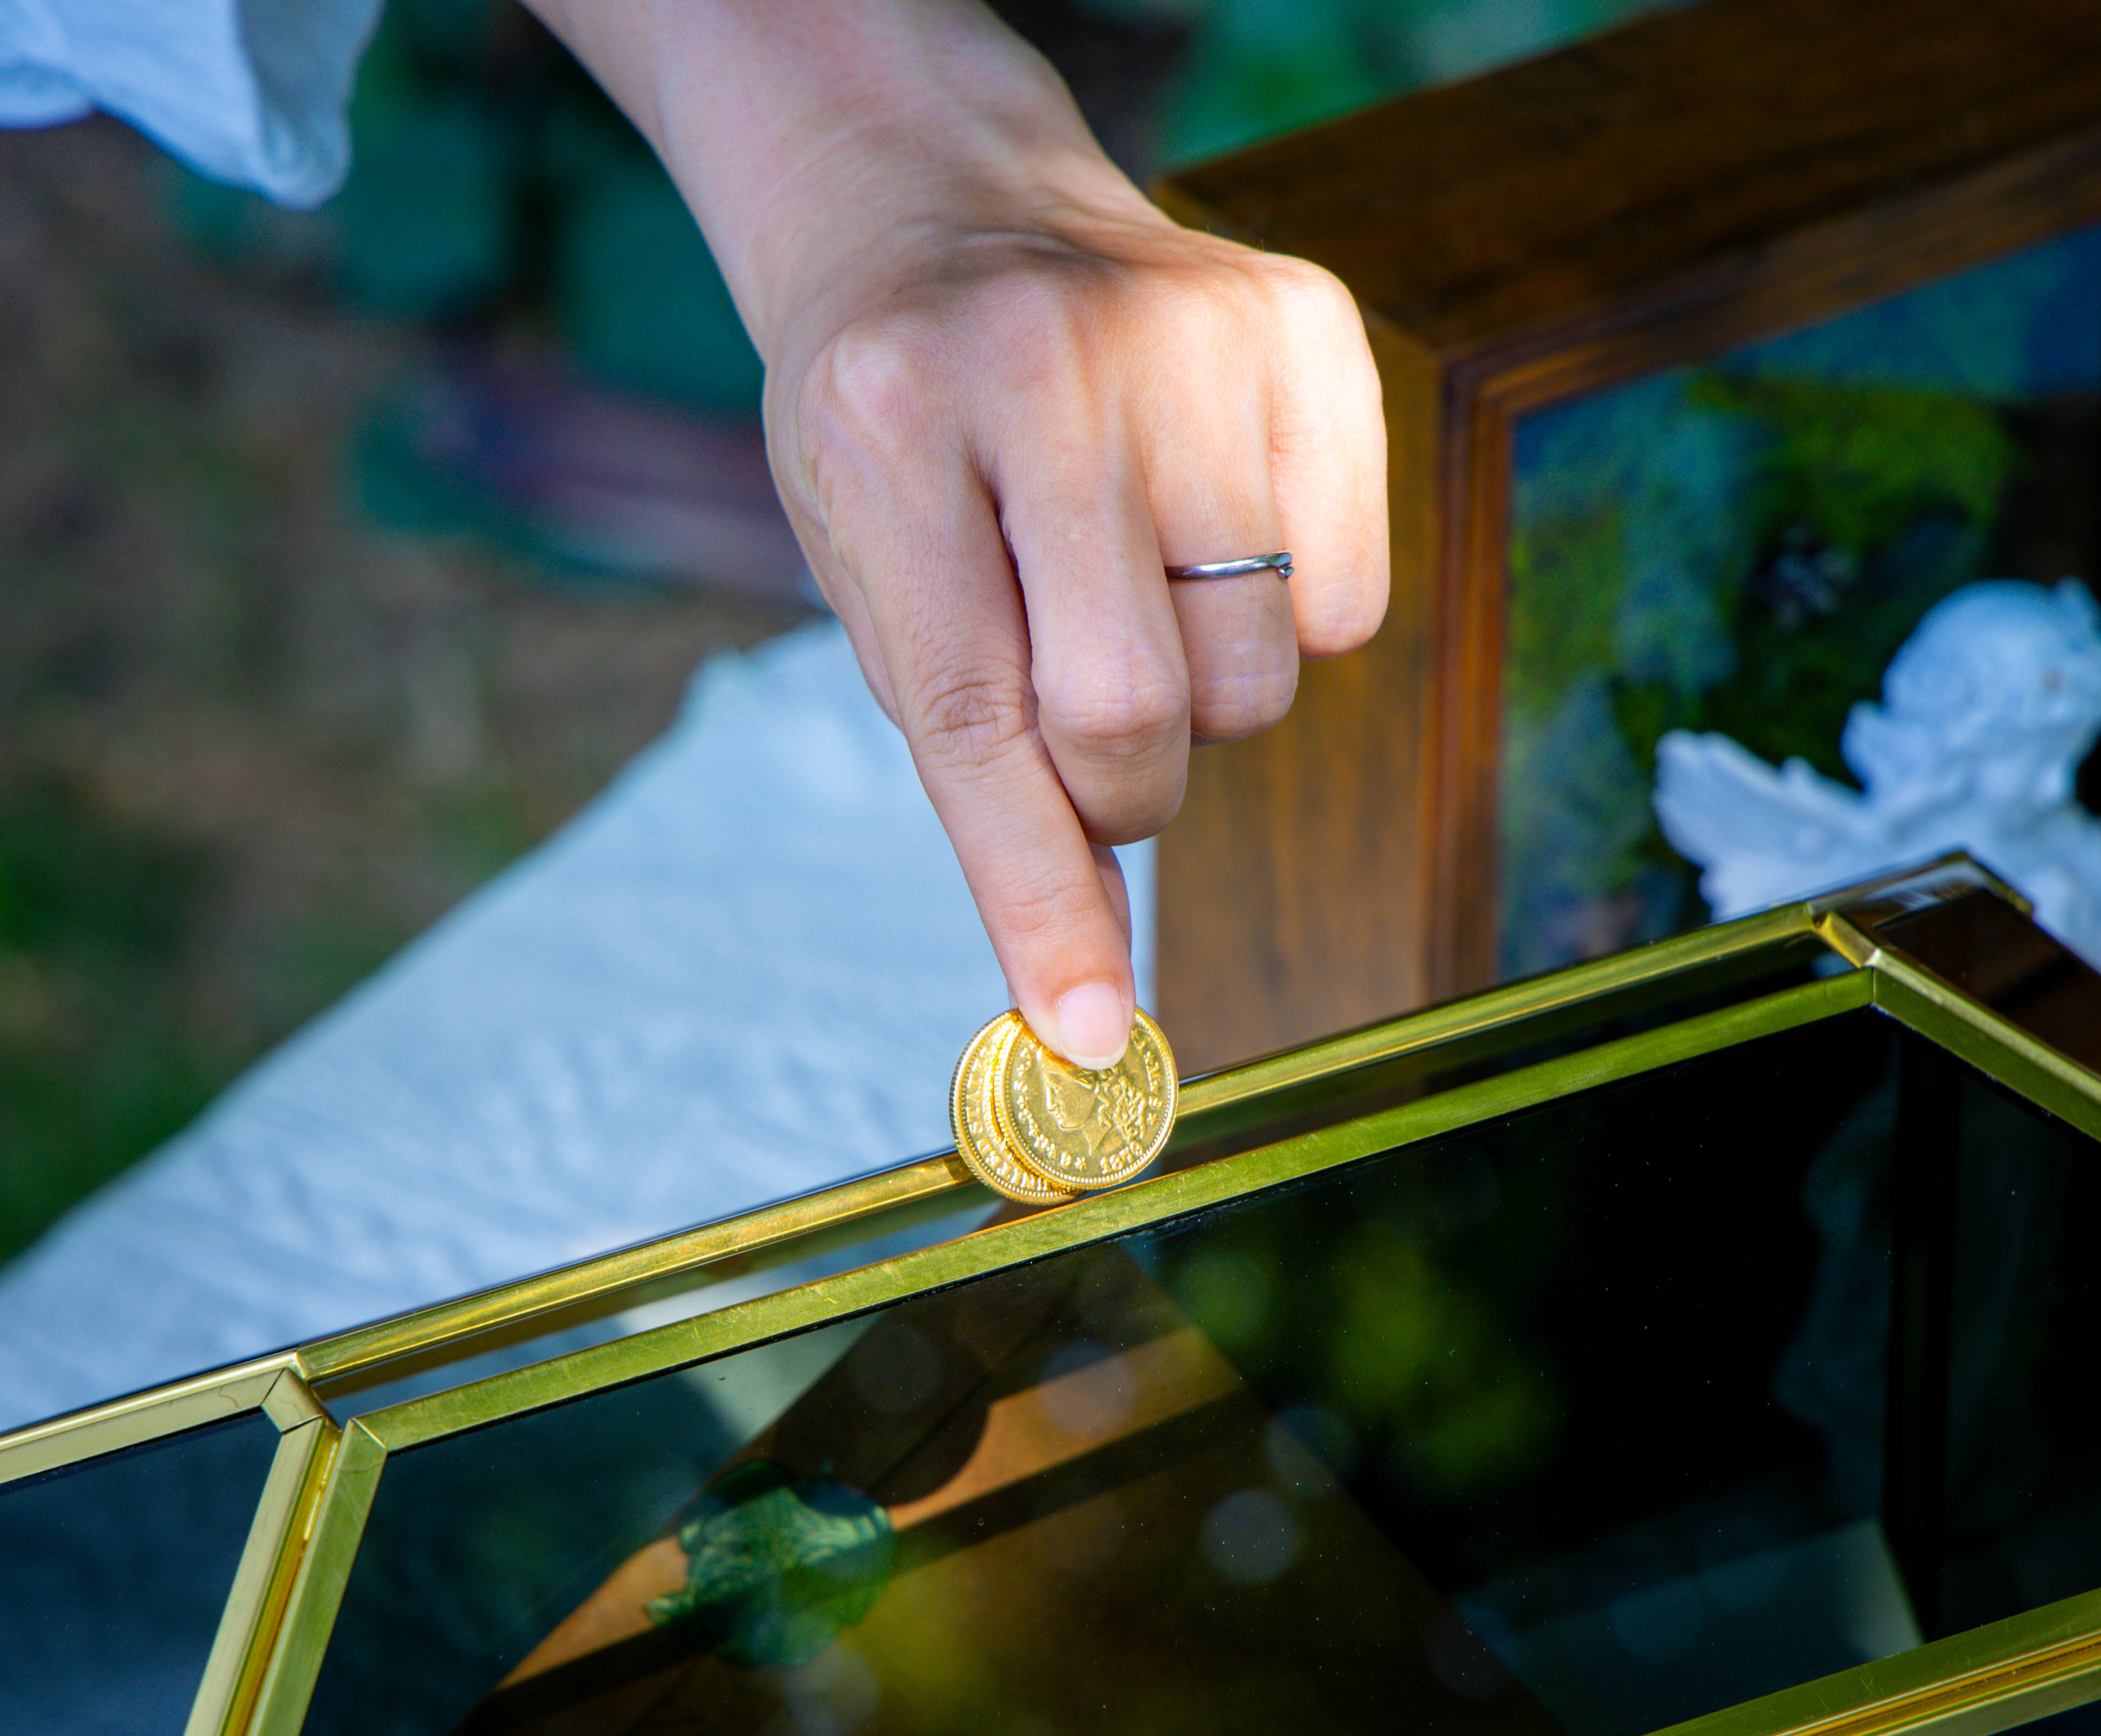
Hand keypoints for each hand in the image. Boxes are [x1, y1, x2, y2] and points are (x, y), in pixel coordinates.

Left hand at [522, 0, 1388, 1067]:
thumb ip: (977, 763)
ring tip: (1132, 591)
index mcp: (887, 428)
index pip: (974, 721)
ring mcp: (1188, 334)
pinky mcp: (1306, 325)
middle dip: (1118, 785)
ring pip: (1255, 680)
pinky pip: (1348, 607)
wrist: (943, 212)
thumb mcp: (875, 578)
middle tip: (1080, 716)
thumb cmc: (895, 437)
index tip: (1087, 1035)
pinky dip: (1286, 626)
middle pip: (1138, 715)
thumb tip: (1084, 993)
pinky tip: (1208, 532)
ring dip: (1198, 703)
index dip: (1035, 898)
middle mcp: (1042, 362)